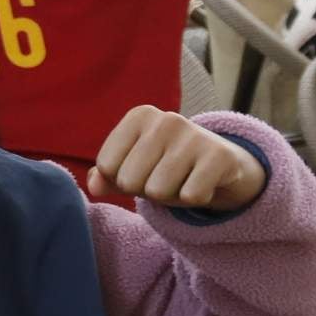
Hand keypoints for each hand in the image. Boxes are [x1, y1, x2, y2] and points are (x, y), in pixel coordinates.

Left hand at [85, 104, 265, 211]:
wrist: (222, 164)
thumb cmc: (167, 165)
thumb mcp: (132, 168)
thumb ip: (106, 177)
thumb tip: (93, 185)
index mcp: (139, 116)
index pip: (106, 166)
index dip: (121, 179)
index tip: (144, 169)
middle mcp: (166, 119)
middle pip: (129, 181)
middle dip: (145, 189)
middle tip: (166, 177)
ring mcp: (195, 134)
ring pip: (157, 191)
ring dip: (170, 196)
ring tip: (184, 179)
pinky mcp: (220, 155)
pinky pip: (190, 196)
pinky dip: (195, 198)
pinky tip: (204, 183)